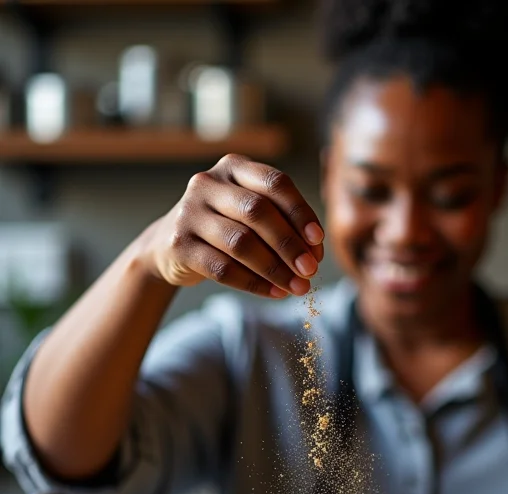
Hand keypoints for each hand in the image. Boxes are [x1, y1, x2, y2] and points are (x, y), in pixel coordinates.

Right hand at [139, 154, 323, 297]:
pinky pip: (222, 268)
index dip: (300, 212)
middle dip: (289, 244)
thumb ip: (282, 222)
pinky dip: (254, 283)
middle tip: (310, 270)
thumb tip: (314, 253)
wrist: (170, 244)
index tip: (318, 240)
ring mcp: (189, 212)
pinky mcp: (179, 244)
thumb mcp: (251, 213)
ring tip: (298, 287)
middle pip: (258, 212)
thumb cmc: (226, 226)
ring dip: (275, 269)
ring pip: (240, 243)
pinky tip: (275, 293)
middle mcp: (208, 183)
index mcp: (234, 167)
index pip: (275, 183)